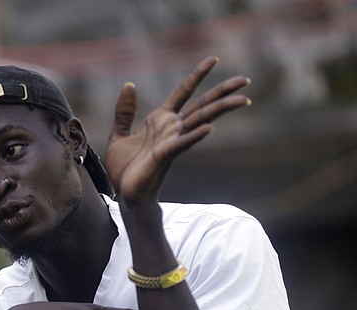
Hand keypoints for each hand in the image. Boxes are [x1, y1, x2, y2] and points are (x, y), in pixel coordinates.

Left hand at [105, 56, 250, 206]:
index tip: (214, 59)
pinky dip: (194, 136)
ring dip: (220, 110)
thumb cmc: (124, 169)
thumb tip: (129, 84)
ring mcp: (171, 142)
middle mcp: (172, 129)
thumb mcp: (119, 134)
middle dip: (223, 91)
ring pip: (200, 121)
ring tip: (243, 99)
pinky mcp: (164, 156)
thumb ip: (124, 112)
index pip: (184, 92)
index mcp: (161, 121)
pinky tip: (209, 129)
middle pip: (202, 105)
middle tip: (246, 79)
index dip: (197, 75)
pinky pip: (182, 144)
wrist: (124, 194)